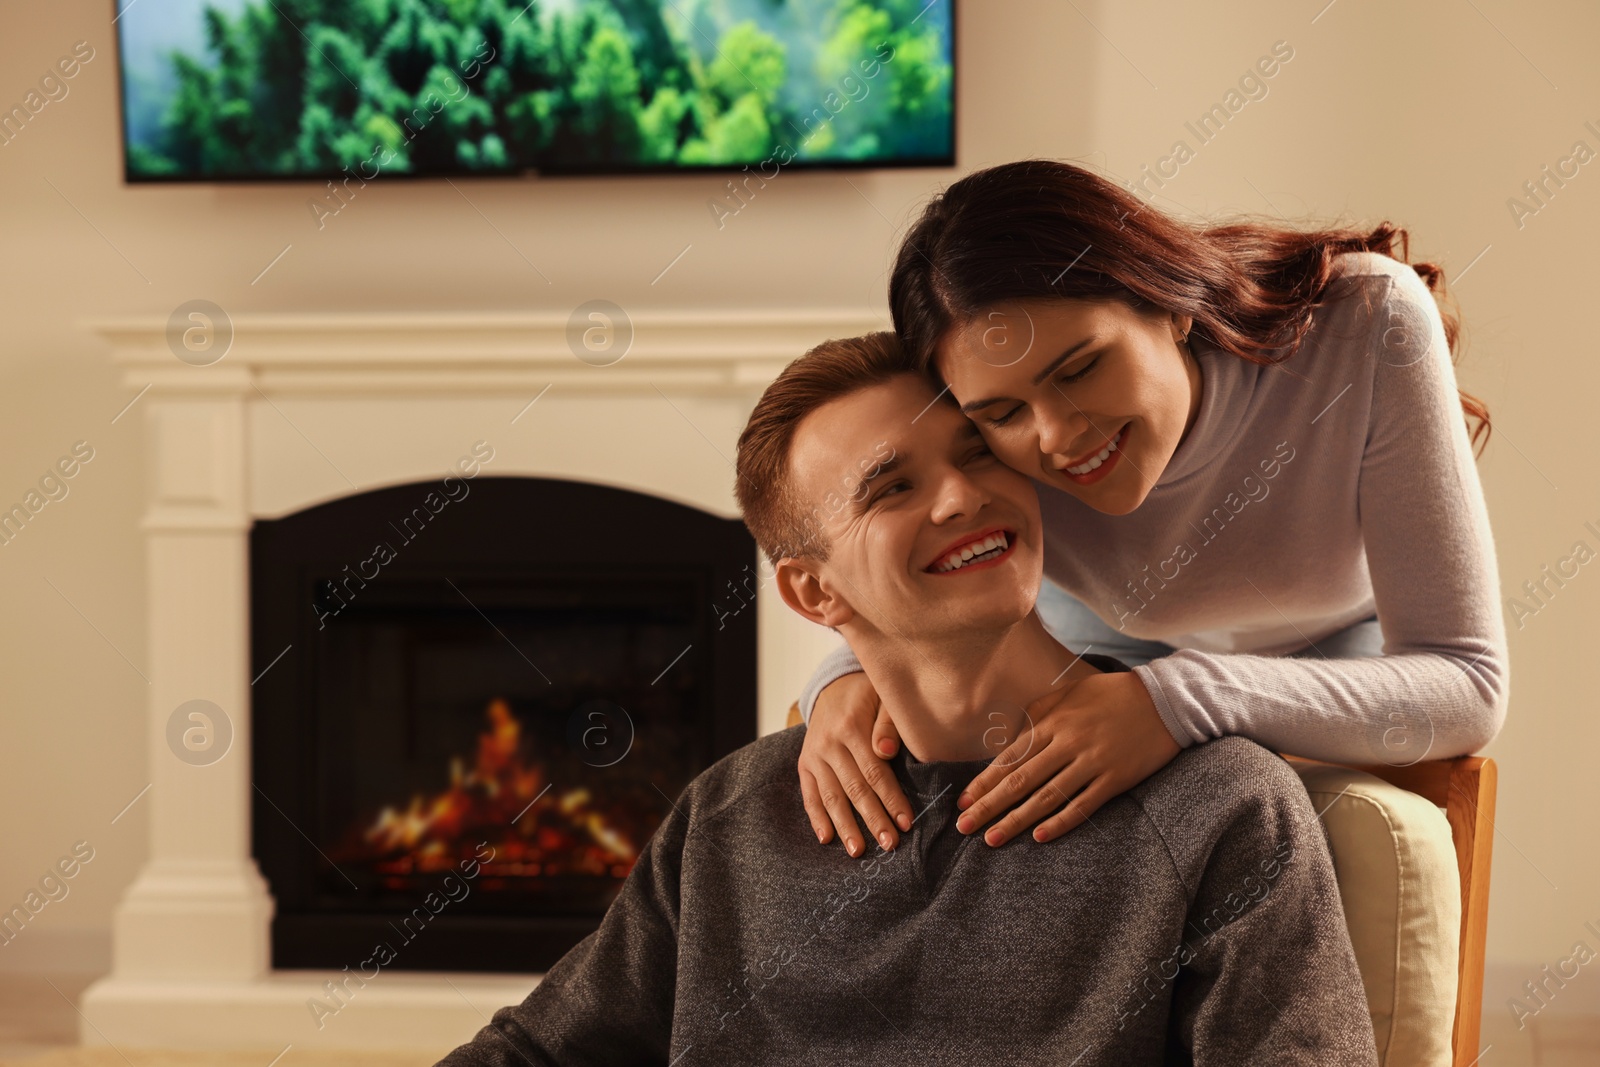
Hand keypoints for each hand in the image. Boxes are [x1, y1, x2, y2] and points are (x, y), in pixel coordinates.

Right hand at [797, 672, 911, 856]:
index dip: (891, 798)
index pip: (874, 771)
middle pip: (854, 788)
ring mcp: (813, 755)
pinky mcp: (804, 763)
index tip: (906, 822)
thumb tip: (886, 752)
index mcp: (851, 726)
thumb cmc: (869, 695)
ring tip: (858, 851)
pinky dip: (816, 818)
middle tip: (889, 844)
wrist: (834, 684)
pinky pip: (809, 794)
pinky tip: (826, 838)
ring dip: (845, 826)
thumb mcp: (884, 699)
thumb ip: (888, 724)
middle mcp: (828, 743)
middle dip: (873, 819)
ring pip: (831, 796)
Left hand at [954, 670, 1179, 845]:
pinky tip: (1039, 837)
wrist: (1165, 700)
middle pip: (1020, 780)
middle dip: (989, 805)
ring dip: (1016, 820)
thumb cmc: (1112, 695)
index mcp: (1053, 722)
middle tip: (964, 826)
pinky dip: (1060, 823)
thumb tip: (1013, 738)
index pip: (1010, 757)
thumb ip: (1039, 713)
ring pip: (1046, 797)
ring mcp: (1092, 763)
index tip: (963, 801)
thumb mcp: (1070, 692)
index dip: (984, 781)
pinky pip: (1082, 805)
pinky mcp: (1115, 779)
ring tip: (992, 838)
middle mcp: (1067, 743)